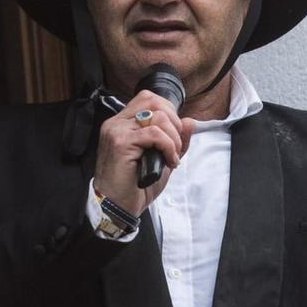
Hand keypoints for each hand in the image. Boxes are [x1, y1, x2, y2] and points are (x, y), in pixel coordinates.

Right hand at [93, 90, 196, 212]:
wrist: (117, 207)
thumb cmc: (135, 186)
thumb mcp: (161, 159)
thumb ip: (175, 140)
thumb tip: (190, 121)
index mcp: (122, 123)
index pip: (148, 99)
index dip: (168, 111)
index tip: (175, 135)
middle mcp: (116, 122)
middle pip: (153, 101)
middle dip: (173, 122)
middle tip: (175, 146)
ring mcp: (116, 130)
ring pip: (156, 116)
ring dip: (173, 137)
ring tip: (172, 157)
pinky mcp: (120, 142)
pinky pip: (154, 134)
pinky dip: (168, 146)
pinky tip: (169, 161)